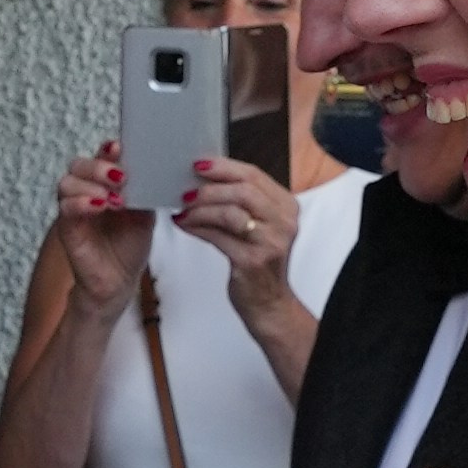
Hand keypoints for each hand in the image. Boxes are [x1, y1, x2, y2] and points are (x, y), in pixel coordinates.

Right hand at [54, 141, 150, 317]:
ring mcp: (74, 207)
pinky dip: (81, 202)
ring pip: (67, 181)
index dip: (108, 150)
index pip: (101, 156)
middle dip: (98, 166)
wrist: (119, 280)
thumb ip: (145, 190)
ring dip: (90, 184)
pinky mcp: (66, 226)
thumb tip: (153, 168)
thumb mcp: (146, 213)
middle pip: (79, 164)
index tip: (119, 148)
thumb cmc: (130, 245)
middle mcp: (86, 190)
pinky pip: (65, 207)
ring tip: (114, 199)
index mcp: (106, 182)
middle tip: (120, 177)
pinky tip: (100, 207)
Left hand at [174, 156, 299, 309]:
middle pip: (243, 190)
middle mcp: (283, 222)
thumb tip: (203, 180)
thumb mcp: (258, 226)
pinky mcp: (252, 261)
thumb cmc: (258, 261)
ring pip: (230, 212)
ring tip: (182, 209)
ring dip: (200, 208)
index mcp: (285, 206)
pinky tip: (184, 224)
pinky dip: (197, 227)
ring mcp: (269, 242)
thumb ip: (241, 202)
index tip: (198, 165)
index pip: (254, 175)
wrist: (268, 303)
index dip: (224, 167)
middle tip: (186, 190)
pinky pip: (218, 237)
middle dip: (209, 188)